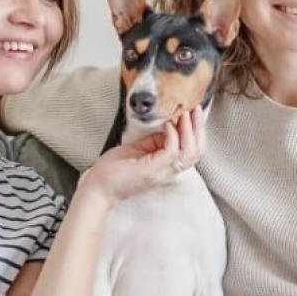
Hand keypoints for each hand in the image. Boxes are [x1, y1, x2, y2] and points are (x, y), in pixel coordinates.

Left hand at [76, 106, 207, 203]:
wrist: (97, 187)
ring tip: (185, 114)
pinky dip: (173, 136)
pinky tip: (168, 124)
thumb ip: (156, 141)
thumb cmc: (115, 169)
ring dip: (189, 130)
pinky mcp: (151, 170)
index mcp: (167, 166)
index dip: (197, 130)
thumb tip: (169, 126)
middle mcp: (168, 171)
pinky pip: (172, 152)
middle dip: (199, 128)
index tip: (193, 111)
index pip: (193, 150)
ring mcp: (161, 172)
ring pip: (189, 153)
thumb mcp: (139, 150)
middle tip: (196, 108)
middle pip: (197, 152)